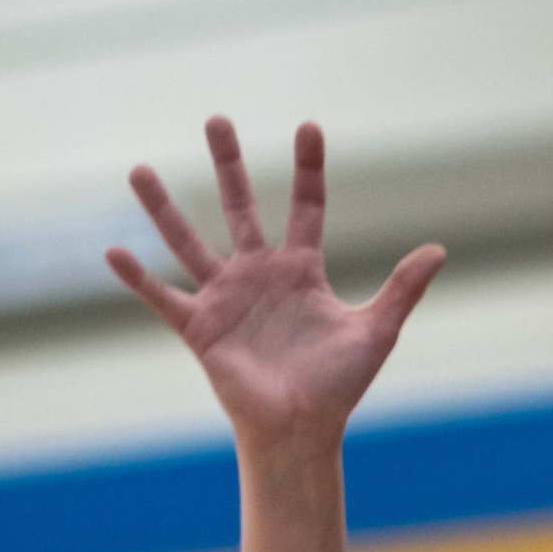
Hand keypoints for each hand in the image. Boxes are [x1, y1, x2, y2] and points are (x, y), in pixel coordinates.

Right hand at [109, 118, 444, 450]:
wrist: (301, 432)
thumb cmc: (338, 387)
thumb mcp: (376, 331)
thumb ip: (402, 288)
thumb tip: (438, 249)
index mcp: (300, 270)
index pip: (305, 206)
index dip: (308, 168)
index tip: (309, 126)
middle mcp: (258, 274)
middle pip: (240, 206)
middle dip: (228, 164)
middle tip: (216, 119)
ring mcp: (226, 298)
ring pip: (189, 241)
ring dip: (164, 208)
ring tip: (138, 170)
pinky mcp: (201, 328)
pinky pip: (162, 297)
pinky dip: (138, 278)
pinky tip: (113, 251)